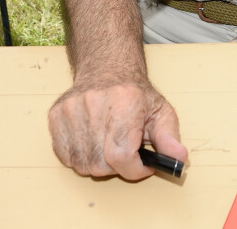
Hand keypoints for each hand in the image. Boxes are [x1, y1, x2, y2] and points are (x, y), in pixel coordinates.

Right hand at [48, 78, 187, 179]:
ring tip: (110, 144)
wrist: (108, 68)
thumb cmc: (136, 93)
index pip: (121, 155)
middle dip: (118, 165)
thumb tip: (179, 158)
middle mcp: (95, 103)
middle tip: (127, 150)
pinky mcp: (56, 115)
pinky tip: (94, 141)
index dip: (134, 169)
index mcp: (125, 101)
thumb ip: (170, 138)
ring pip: (82, 164)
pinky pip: (65, 156)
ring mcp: (72, 109)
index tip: (143, 166)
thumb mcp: (161, 111)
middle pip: (101, 164)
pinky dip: (81, 157)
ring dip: (99, 163)